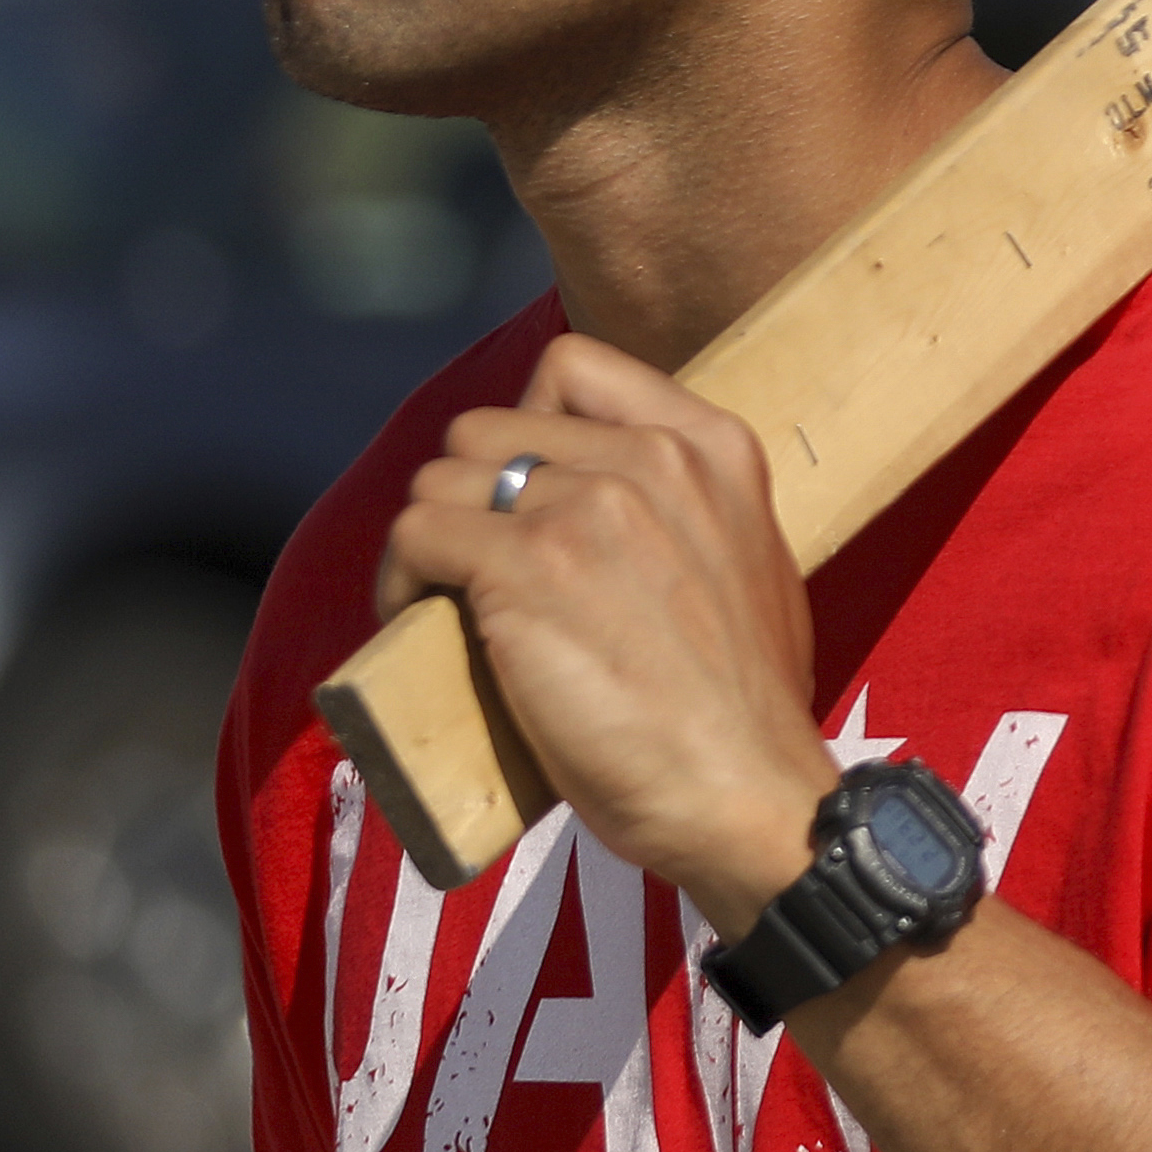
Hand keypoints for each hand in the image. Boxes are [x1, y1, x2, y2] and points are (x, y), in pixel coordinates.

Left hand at [380, 332, 838, 931]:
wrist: (744, 784)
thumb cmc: (745, 703)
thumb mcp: (749, 558)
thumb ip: (689, 508)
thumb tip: (611, 509)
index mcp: (713, 446)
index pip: (574, 367)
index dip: (526, 424)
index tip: (526, 491)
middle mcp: (649, 458)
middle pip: (485, 427)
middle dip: (466, 495)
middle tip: (475, 567)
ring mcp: (586, 509)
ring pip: (438, 479)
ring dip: (426, 542)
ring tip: (443, 605)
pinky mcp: (524, 570)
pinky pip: (414, 534)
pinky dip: (401, 583)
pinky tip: (423, 625)